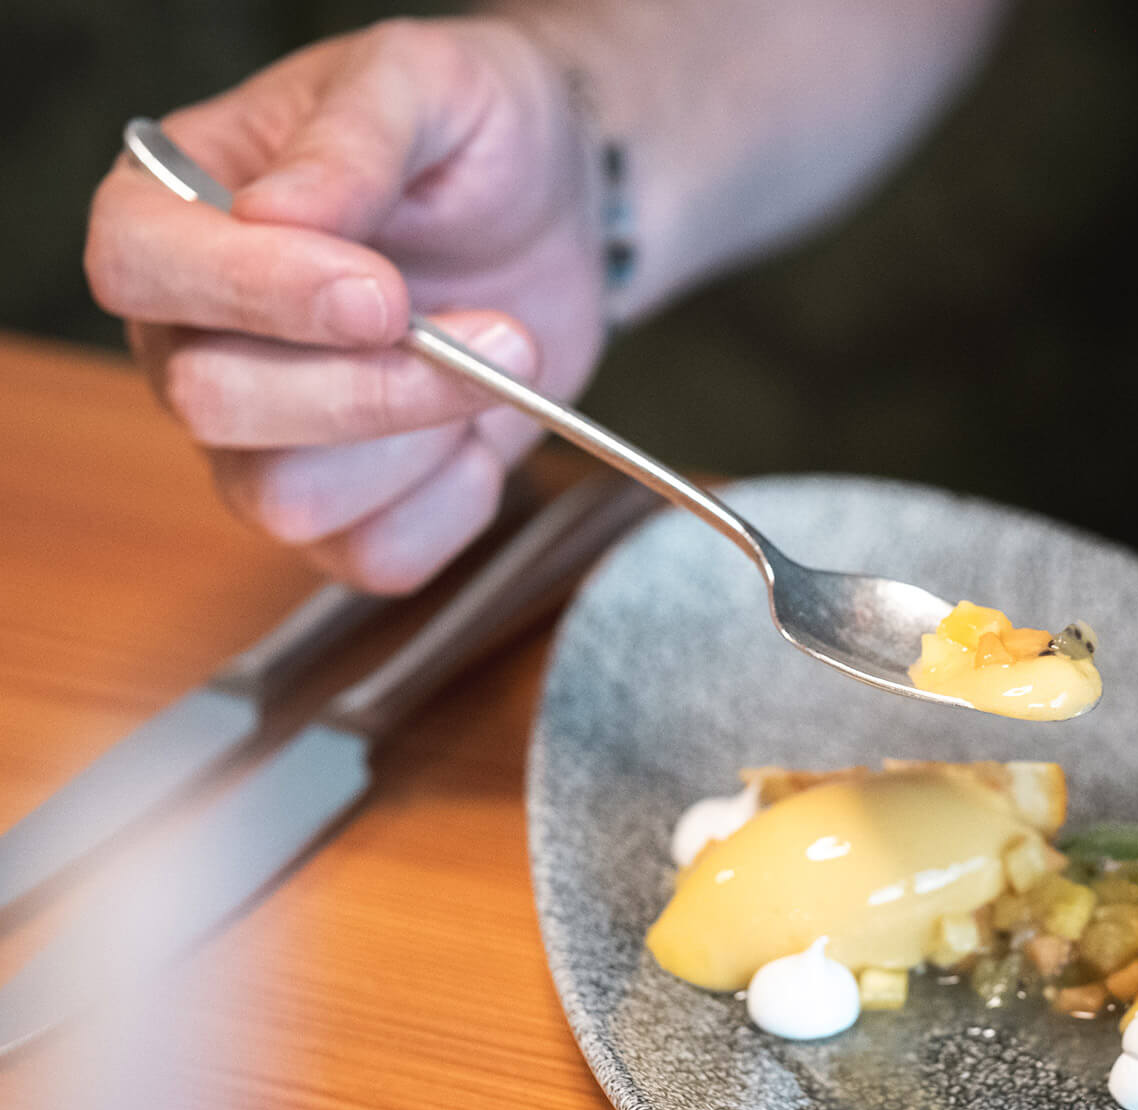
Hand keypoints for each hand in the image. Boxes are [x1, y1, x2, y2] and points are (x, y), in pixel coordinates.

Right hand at [86, 18, 604, 591]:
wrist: (557, 211)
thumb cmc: (471, 138)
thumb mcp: (426, 83)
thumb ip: (354, 136)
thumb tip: (284, 214)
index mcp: (173, 215)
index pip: (139, 268)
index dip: (253, 292)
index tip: (382, 290)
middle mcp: (192, 339)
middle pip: (213, 405)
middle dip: (373, 385)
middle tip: (501, 332)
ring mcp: (262, 438)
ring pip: (289, 500)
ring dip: (422, 441)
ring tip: (508, 361)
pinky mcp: (346, 508)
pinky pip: (374, 557)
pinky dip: (453, 508)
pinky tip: (482, 434)